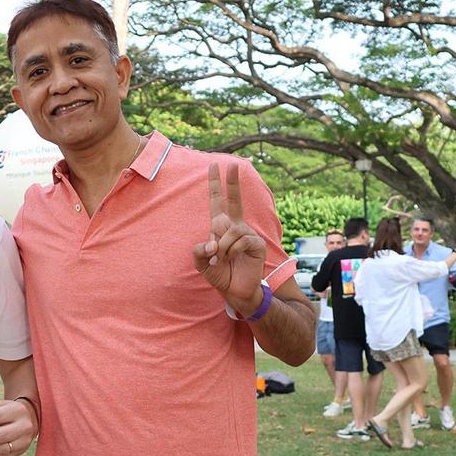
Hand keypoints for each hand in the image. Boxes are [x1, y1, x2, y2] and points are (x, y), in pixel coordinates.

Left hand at [192, 162, 266, 315]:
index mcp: (221, 227)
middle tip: (232, 164)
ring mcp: (247, 234)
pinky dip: (231, 250)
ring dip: (222, 247)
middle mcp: (235, 226)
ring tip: (221, 259)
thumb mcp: (201, 263)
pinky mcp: (256, 243)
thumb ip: (199, 252)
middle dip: (232, 183)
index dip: (215, 185)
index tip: (214, 166)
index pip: (218, 202)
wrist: (235, 291)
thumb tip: (210, 243)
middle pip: (233, 200)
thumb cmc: (220, 274)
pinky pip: (240, 240)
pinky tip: (233, 258)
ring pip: (230, 231)